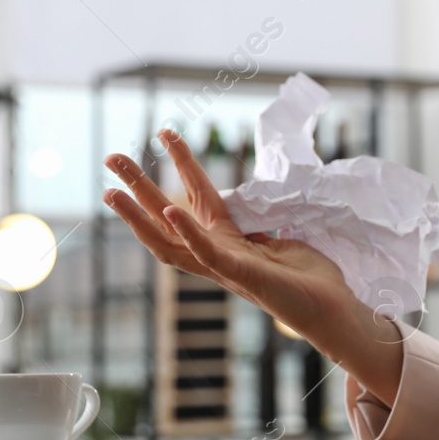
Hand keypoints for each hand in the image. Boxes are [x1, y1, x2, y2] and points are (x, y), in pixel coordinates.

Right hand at [103, 130, 346, 345]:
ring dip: (140, 216)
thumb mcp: (274, 241)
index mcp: (225, 239)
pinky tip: (171, 212)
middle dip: (136, 188)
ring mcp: (223, 266)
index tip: (165, 132)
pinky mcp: (239, 274)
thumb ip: (253, 226)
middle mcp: (215, 253)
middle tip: (110, 158)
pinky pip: (206, 253)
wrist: (329, 307)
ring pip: (169, 241)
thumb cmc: (305, 277)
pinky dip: (188, 233)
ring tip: (115, 191)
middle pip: (163, 218)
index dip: (182, 163)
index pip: (195, 195)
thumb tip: (246, 206)